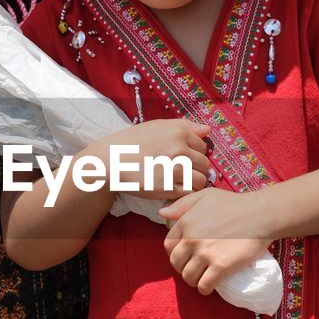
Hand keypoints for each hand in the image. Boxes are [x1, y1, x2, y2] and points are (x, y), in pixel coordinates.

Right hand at [95, 120, 210, 199]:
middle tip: (182, 171)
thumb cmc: (132, 142)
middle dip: (196, 168)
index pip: (203, 146)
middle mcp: (179, 149)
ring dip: (193, 182)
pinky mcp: (167, 188)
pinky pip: (189, 192)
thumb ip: (184, 126)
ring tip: (179, 181)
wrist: (110, 160)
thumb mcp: (157, 126)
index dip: (195, 153)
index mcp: (178, 132)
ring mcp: (174, 169)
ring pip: (200, 180)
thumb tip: (208, 130)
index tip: (184, 157)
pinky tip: (173, 188)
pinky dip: (184, 192)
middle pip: (204, 164)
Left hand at [160, 189, 273, 294]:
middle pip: (176, 263)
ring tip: (202, 277)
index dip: (175, 252)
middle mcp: (191, 239)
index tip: (186, 254)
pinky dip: (205, 289)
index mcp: (186, 222)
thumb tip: (162, 213)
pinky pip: (204, 285)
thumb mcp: (205, 195)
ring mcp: (205, 254)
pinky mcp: (220, 267)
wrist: (261, 214)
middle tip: (194, 267)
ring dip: (193, 280)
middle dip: (182, 267)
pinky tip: (210, 286)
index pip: (169, 245)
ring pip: (188, 277)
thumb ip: (182, 204)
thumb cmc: (234, 203)